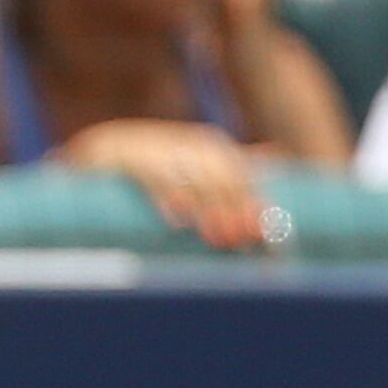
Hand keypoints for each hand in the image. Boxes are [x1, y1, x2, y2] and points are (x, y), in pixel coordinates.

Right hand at [56, 117, 281, 251]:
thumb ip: (234, 163)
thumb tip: (277, 157)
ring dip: (207, 212)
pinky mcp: (137, 160)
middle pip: (221, 180)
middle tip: (239, 242)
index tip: (261, 234)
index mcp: (212, 146)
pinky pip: (157, 180)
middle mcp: (192, 145)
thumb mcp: (199, 158)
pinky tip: (177, 222)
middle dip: (233, 212)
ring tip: (215, 238)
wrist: (110, 147)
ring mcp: (165, 151)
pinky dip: (169, 200)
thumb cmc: (160, 161)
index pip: (240, 176)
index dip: (252, 205)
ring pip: (193, 182)